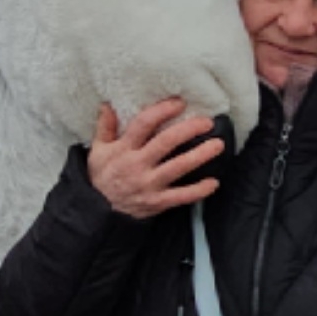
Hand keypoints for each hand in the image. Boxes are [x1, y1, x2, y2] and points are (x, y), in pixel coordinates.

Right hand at [86, 97, 221, 219]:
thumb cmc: (102, 177)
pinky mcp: (157, 202)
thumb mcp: (98, 151)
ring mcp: (148, 185)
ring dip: (200, 156)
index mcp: (123, 149)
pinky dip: (198, 191)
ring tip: (218, 145)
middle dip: (188, 130)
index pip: (143, 124)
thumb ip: (105, 127)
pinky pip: (180, 197)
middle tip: (207, 121)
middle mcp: (137, 165)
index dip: (162, 111)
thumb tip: (108, 104)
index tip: (179, 102)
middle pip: (166, 143)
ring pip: (177, 167)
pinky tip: (213, 183)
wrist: (97, 213)